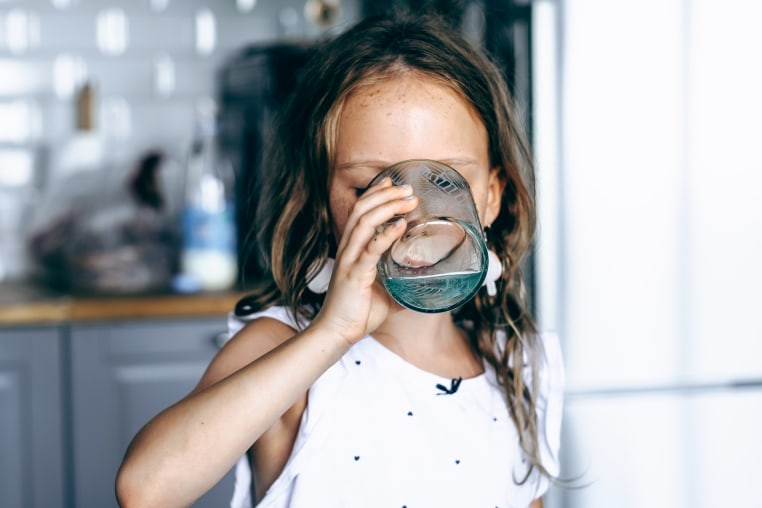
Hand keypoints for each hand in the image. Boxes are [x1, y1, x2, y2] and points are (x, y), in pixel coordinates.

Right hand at [313, 178, 417, 344]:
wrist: (337, 333)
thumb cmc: (358, 312)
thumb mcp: (384, 292)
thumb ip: (399, 283)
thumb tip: (421, 283)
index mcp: (352, 249)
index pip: (360, 211)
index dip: (375, 193)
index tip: (392, 182)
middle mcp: (348, 249)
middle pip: (361, 209)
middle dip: (386, 194)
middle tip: (408, 188)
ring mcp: (350, 260)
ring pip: (364, 222)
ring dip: (388, 207)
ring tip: (408, 201)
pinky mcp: (355, 274)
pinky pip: (371, 249)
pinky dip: (387, 235)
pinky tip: (401, 225)